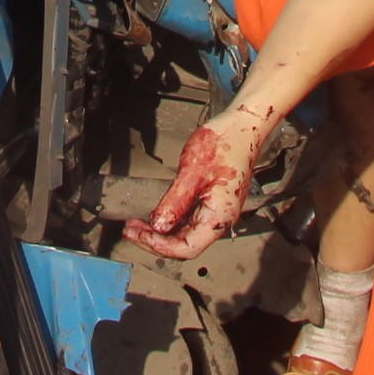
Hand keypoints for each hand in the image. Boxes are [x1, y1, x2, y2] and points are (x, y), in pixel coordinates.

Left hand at [125, 106, 271, 261]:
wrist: (242, 127)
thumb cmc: (224, 144)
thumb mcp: (192, 171)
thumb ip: (174, 202)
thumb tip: (158, 225)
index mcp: (219, 216)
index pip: (187, 248)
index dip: (159, 246)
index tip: (137, 235)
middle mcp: (221, 219)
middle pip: (185, 245)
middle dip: (156, 241)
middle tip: (131, 231)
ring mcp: (218, 212)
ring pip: (187, 235)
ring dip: (162, 233)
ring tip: (138, 225)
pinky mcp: (213, 203)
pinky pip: (190, 221)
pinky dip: (171, 221)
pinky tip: (156, 216)